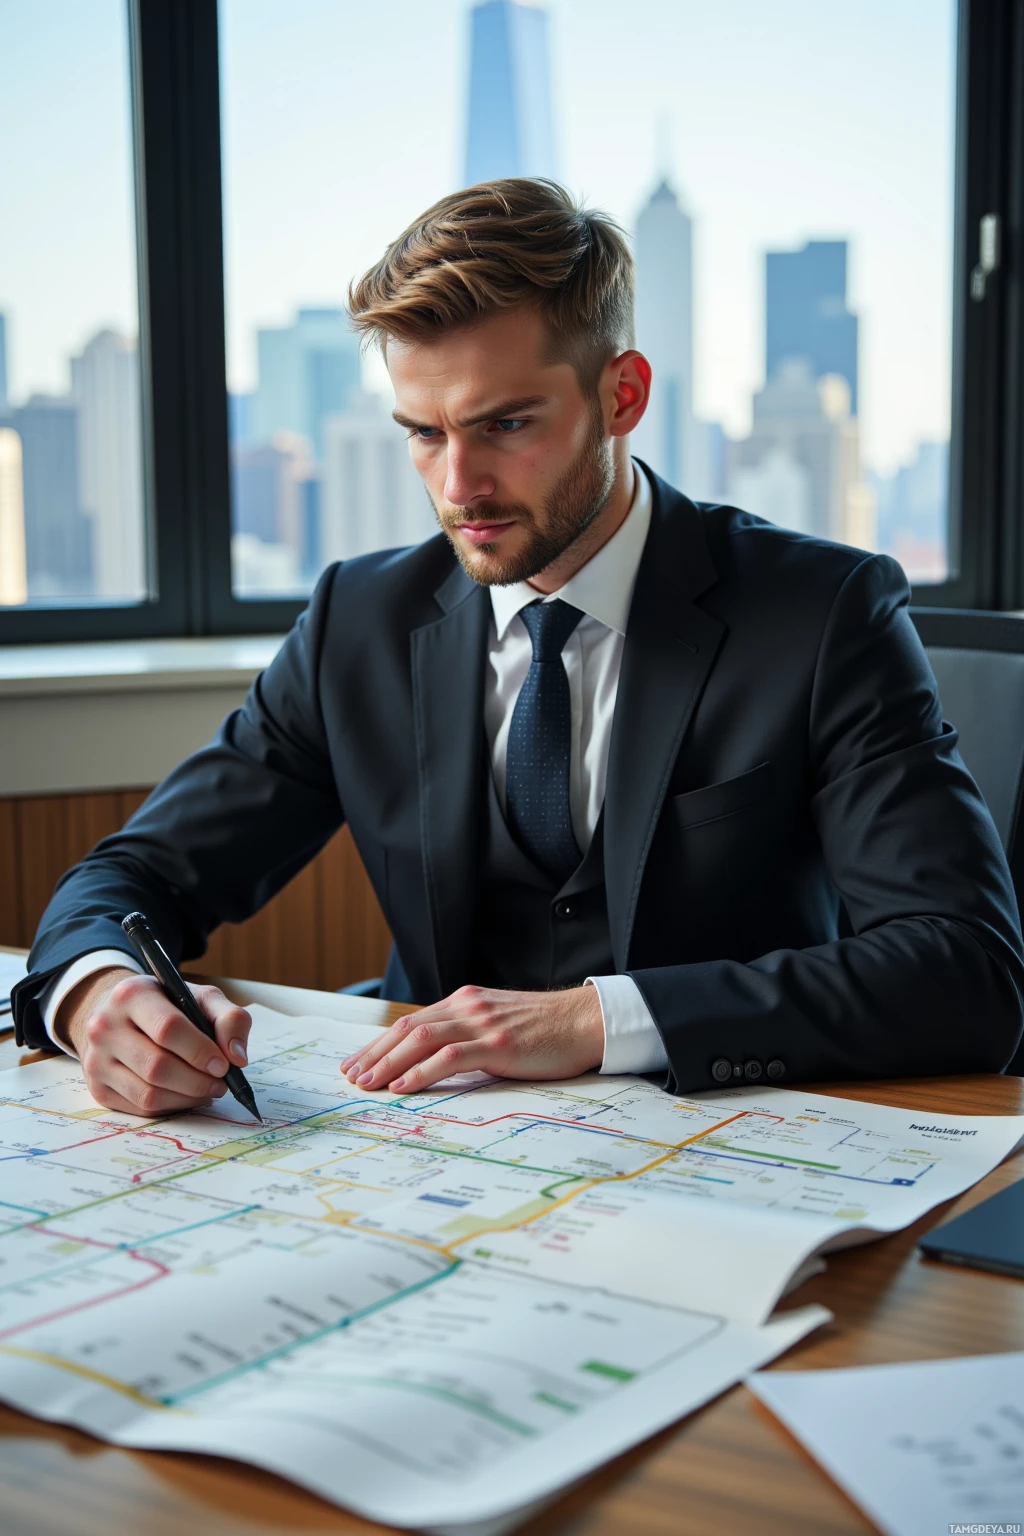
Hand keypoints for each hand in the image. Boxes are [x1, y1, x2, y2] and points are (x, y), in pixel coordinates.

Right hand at [58, 966, 251, 1116]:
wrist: (117, 1014)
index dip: (200, 1051)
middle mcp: (104, 1027)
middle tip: (221, 1082)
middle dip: (198, 1080)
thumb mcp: (198, 996)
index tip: (224, 1064)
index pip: (168, 1028)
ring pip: (148, 1094)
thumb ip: (228, 1018)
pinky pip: (140, 1108)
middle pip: (157, 1066)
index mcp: (131, 995)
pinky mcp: (98, 1088)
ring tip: (208, 1089)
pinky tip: (186, 1095)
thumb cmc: (165, 1005)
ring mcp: (96, 1061)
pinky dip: (172, 1106)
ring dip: (187, 1097)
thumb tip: (238, 1057)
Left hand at [340, 983, 603, 1093]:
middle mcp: (467, 1007)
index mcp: (466, 1002)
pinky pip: (449, 1056)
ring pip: (421, 1039)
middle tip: (350, 1076)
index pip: (411, 1022)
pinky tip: (403, 1086)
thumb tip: (437, 1062)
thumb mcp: (499, 1025)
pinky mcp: (498, 1042)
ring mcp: (482, 1023)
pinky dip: (420, 1071)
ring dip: (388, 1063)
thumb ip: (469, 1035)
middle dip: (374, 1053)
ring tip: (367, 1083)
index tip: (359, 1063)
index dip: (380, 1044)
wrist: (586, 1021)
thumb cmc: (547, 1030)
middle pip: (407, 1028)